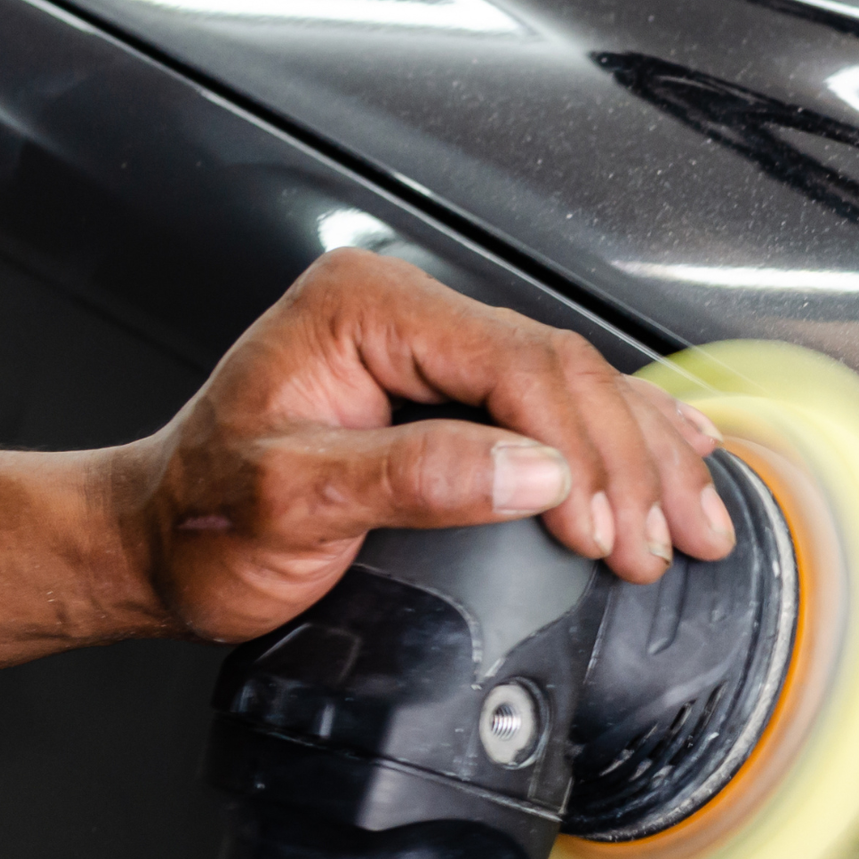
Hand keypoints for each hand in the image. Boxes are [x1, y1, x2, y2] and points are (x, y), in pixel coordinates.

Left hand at [129, 250, 733, 641]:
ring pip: (580, 385)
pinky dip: (628, 439)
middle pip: (565, 371)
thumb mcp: (290, 503)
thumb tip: (535, 471)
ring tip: (698, 521)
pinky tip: (680, 453)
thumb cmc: (203, 524)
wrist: (160, 547)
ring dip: (649, 457)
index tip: (605, 532)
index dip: (580, 452)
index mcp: (366, 310)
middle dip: (634, 464)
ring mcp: (436, 349)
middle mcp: (406, 314)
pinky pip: (562, 403)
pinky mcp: (454, 393)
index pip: (516, 365)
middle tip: (669, 543)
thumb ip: (414, 478)